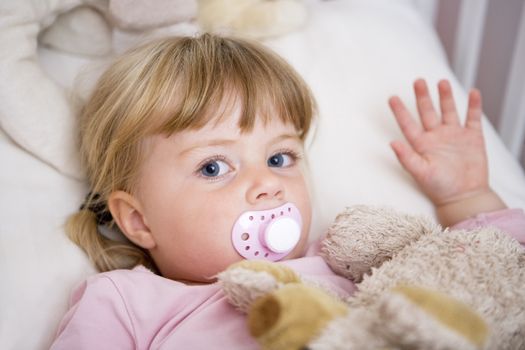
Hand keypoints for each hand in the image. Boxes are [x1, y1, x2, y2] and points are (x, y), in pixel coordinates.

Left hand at [389, 79, 505, 225]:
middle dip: (423, 96)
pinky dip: (473, 105)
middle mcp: (436, 137)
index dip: (400, 111)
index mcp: (421, 144)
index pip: (408, 123)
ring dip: (445, 97)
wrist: (465, 197)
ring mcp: (454, 136)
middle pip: (427, 112)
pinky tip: (473, 92)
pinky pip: (472, 118)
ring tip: (442, 82)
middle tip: (418, 81)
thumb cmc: (440, 188)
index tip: (391, 97)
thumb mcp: (420, 173)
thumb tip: (391, 143)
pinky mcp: (472, 138)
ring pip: (448, 111)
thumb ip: (406, 157)